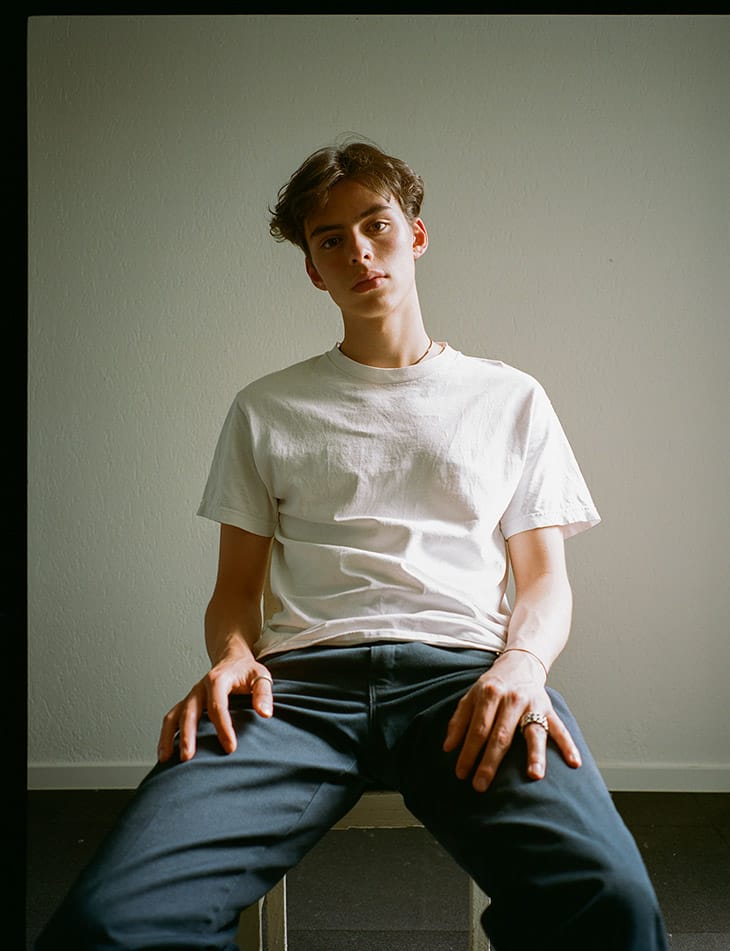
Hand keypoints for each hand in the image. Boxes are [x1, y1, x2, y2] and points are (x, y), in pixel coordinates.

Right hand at [157, 656, 272, 762]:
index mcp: (217, 680)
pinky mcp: (187, 704)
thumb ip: (263, 694)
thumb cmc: (247, 671)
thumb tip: (265, 714)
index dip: (223, 727)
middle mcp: (199, 688)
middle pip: (189, 712)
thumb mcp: (261, 676)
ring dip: (169, 737)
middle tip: (188, 758)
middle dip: (187, 735)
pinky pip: (171, 719)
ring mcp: (191, 696)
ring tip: (165, 760)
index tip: (230, 748)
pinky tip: (165, 755)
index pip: (217, 706)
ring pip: (174, 716)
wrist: (232, 660)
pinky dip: (166, 736)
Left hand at [442, 651, 580, 791]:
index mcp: (490, 694)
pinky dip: (568, 745)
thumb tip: (448, 748)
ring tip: (534, 775)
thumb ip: (459, 721)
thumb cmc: (493, 685)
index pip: (478, 728)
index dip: (468, 752)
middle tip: (481, 785)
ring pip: (533, 732)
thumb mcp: (471, 696)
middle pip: (501, 735)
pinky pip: (560, 729)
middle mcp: (512, 699)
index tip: (461, 773)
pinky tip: (574, 763)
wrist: (520, 663)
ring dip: (534, 754)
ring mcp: (533, 704)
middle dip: (490, 762)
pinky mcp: (549, 709)